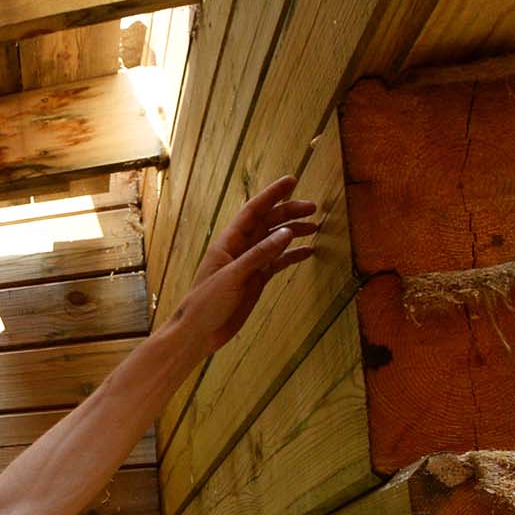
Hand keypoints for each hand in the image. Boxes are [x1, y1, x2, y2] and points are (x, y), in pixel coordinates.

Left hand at [174, 176, 318, 352]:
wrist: (199, 333)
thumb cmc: (206, 303)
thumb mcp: (232, 277)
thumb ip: (259, 255)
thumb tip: (286, 233)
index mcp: (228, 242)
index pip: (253, 211)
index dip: (272, 195)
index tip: (292, 181)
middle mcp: (240, 249)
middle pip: (268, 223)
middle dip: (289, 213)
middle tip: (313, 207)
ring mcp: (249, 265)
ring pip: (275, 242)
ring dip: (294, 232)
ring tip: (315, 227)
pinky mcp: (256, 281)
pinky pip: (277, 263)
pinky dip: (292, 256)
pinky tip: (308, 252)